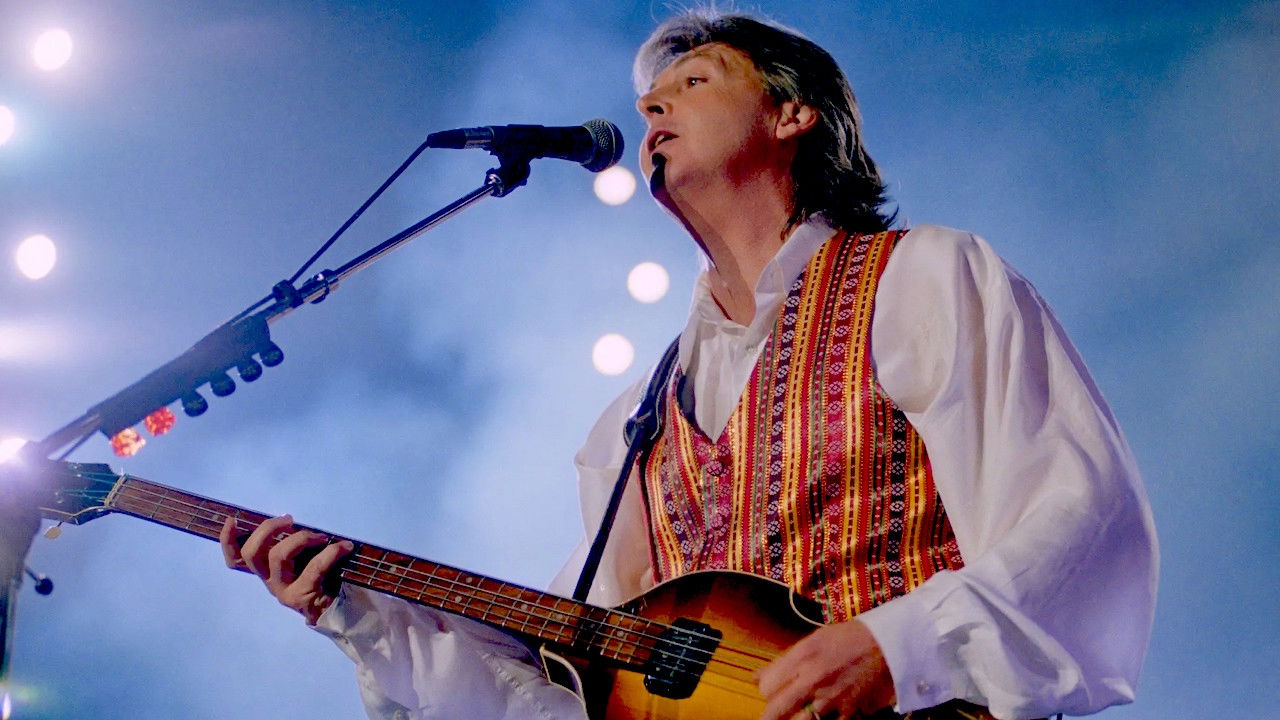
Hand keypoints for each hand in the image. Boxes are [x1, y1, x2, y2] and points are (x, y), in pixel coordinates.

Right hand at [219, 514, 353, 624]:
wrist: (341, 612)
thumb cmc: (323, 578)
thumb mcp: (304, 560)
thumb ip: (294, 545)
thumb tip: (294, 520)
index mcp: (266, 571)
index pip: (236, 560)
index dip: (228, 541)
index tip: (233, 520)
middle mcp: (270, 581)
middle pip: (252, 553)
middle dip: (268, 529)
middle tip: (289, 519)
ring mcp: (283, 591)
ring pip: (277, 556)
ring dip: (300, 538)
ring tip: (321, 536)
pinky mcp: (302, 597)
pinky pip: (314, 568)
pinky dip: (331, 552)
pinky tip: (344, 547)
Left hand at [756, 619, 894, 719]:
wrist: (885, 645)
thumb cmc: (847, 638)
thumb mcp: (811, 641)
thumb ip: (782, 661)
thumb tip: (756, 677)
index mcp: (802, 657)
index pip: (766, 687)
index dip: (766, 690)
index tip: (770, 690)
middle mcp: (813, 679)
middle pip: (776, 710)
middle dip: (771, 714)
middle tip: (773, 714)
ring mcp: (830, 699)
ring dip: (796, 717)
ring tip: (800, 711)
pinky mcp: (847, 712)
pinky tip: (821, 712)